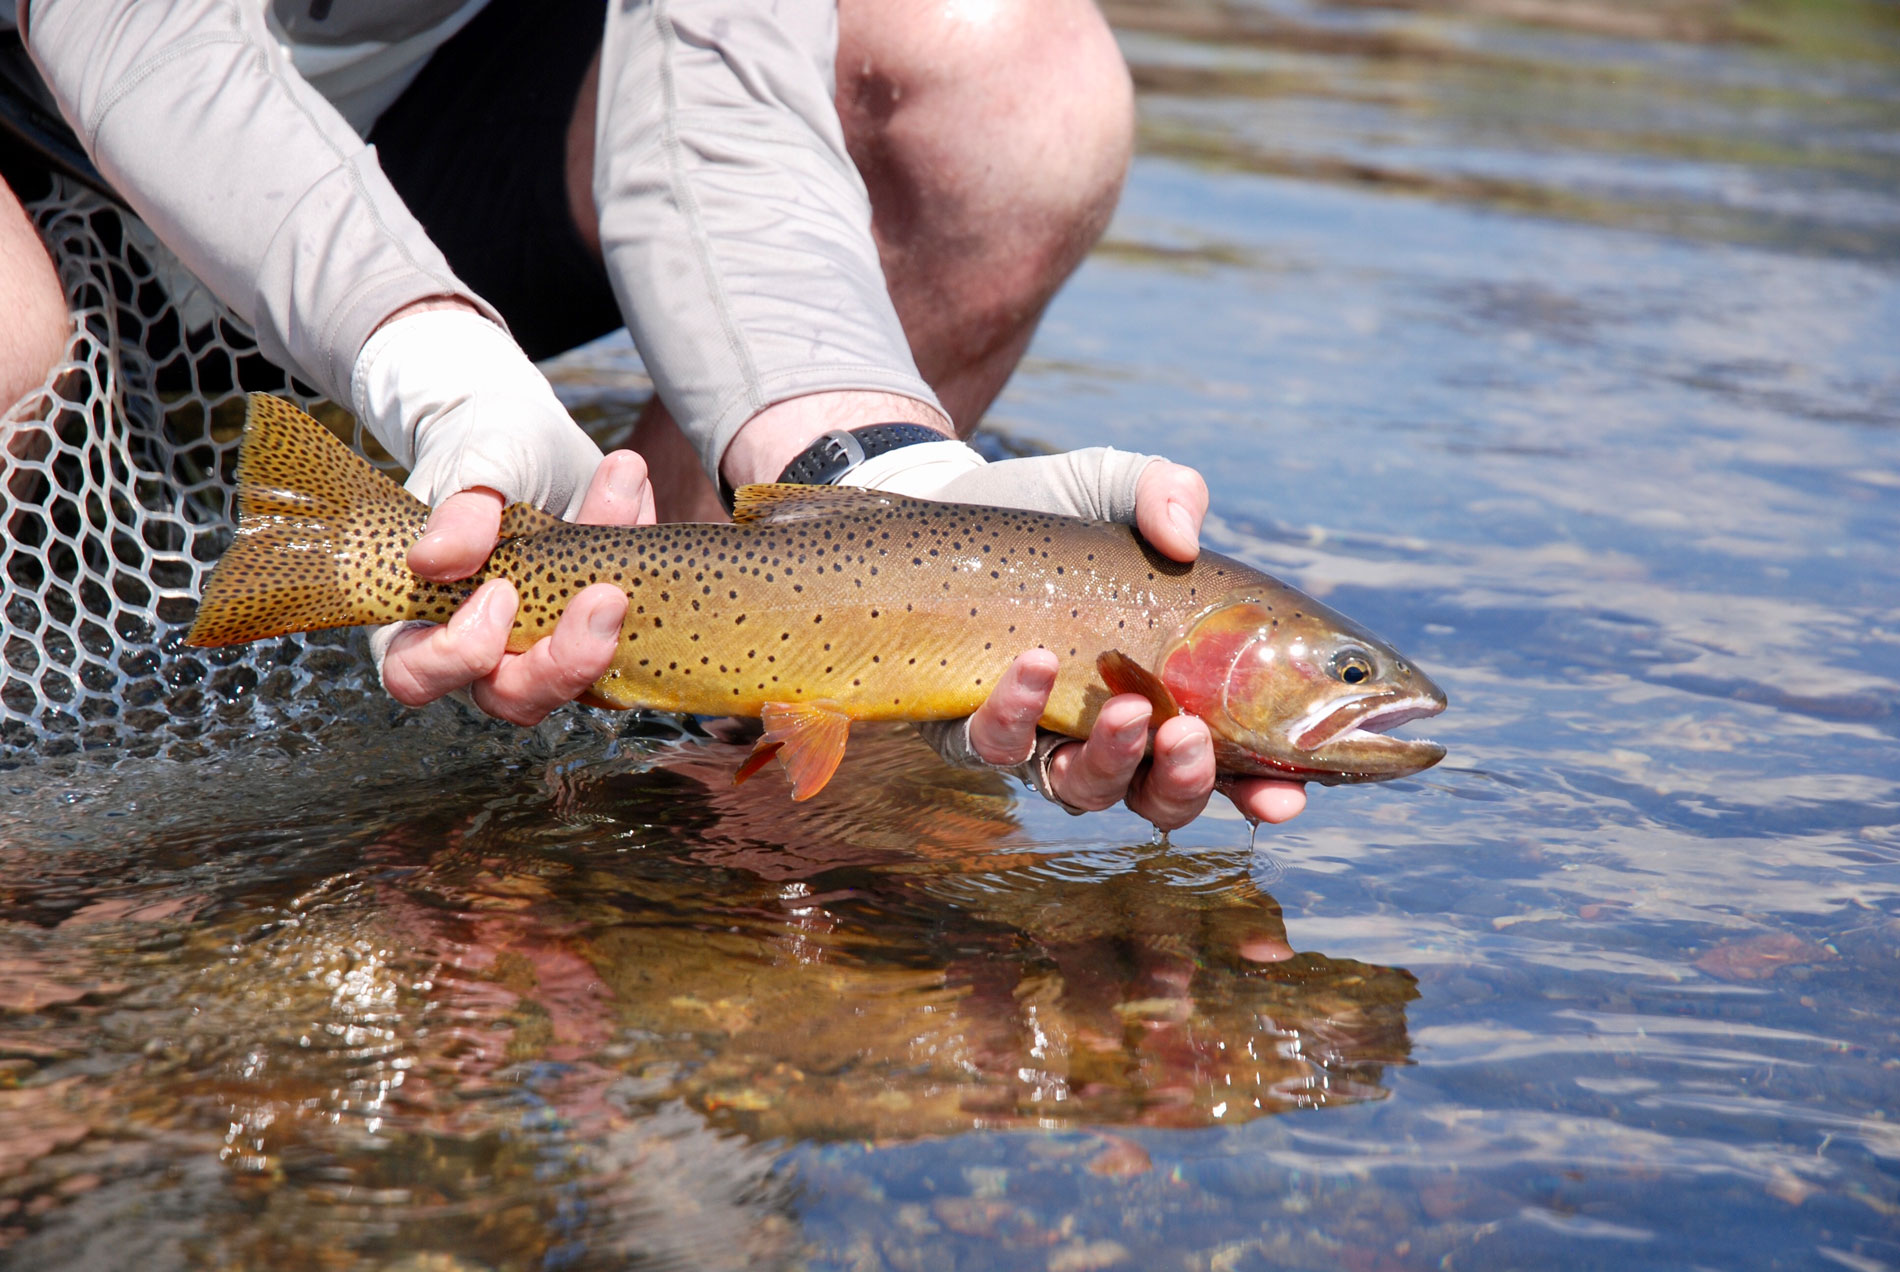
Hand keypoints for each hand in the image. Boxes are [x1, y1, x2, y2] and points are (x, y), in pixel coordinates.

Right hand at [378, 451, 654, 723]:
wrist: (530, 434)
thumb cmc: (483, 453)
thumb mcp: (473, 466)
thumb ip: (457, 512)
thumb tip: (434, 562)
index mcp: (424, 619)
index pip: (418, 675)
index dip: (459, 654)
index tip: (501, 592)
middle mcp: (485, 648)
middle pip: (512, 698)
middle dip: (564, 661)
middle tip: (604, 597)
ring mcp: (545, 645)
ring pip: (581, 680)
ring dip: (615, 617)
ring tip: (625, 514)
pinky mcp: (597, 629)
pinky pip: (631, 624)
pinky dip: (638, 558)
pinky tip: (634, 491)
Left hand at [844, 441, 1305, 828]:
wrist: (946, 506)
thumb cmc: (1050, 513)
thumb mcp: (1115, 486)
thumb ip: (1163, 493)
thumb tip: (1185, 535)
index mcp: (1166, 693)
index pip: (1225, 763)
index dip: (1259, 790)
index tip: (1287, 795)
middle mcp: (1106, 733)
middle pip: (1156, 798)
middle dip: (1184, 784)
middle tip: (1192, 738)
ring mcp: (1037, 738)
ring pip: (1080, 789)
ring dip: (1110, 760)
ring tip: (1127, 708)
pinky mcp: (968, 727)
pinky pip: (994, 746)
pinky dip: (1019, 711)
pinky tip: (1034, 662)